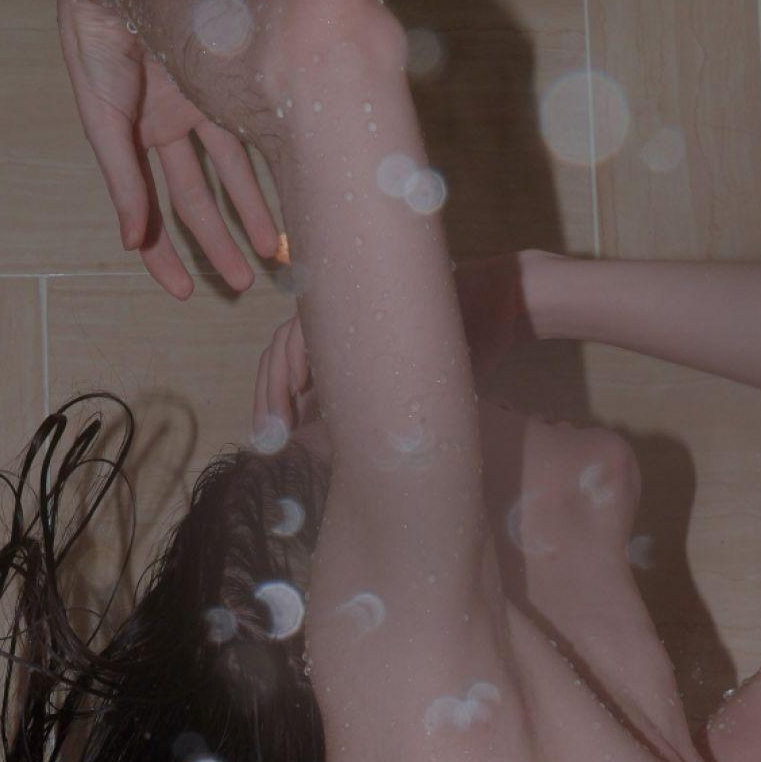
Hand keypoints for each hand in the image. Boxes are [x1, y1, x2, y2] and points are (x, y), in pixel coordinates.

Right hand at [57, 0, 282, 297]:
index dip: (165, 252)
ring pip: (231, 171)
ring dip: (252, 213)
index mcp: (142, 132)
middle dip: (218, 242)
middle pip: (197, 197)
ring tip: (273, 254)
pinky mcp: (233, 81)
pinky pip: (254, 134)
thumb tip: (131, 244)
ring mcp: (206, 102)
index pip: (155, 205)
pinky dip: (266, 169)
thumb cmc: (103, 39)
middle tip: (242, 283)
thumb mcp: (108, 119)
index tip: (183, 293)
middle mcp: (176, 122)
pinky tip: (289, 199)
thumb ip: (123, 181)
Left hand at [250, 255, 531, 438]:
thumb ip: (373, 416)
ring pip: (285, 341)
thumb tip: (352, 465)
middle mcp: (337, 321)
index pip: (289, 365)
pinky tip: (301, 388)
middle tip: (267, 438)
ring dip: (276, 383)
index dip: (273, 399)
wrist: (493, 310)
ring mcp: (344, 306)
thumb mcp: (408, 400)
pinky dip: (297, 357)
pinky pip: (308, 326)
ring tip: (278, 424)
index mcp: (343, 342)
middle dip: (266, 396)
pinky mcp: (354, 296)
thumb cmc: (458, 357)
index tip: (272, 440)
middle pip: (278, 353)